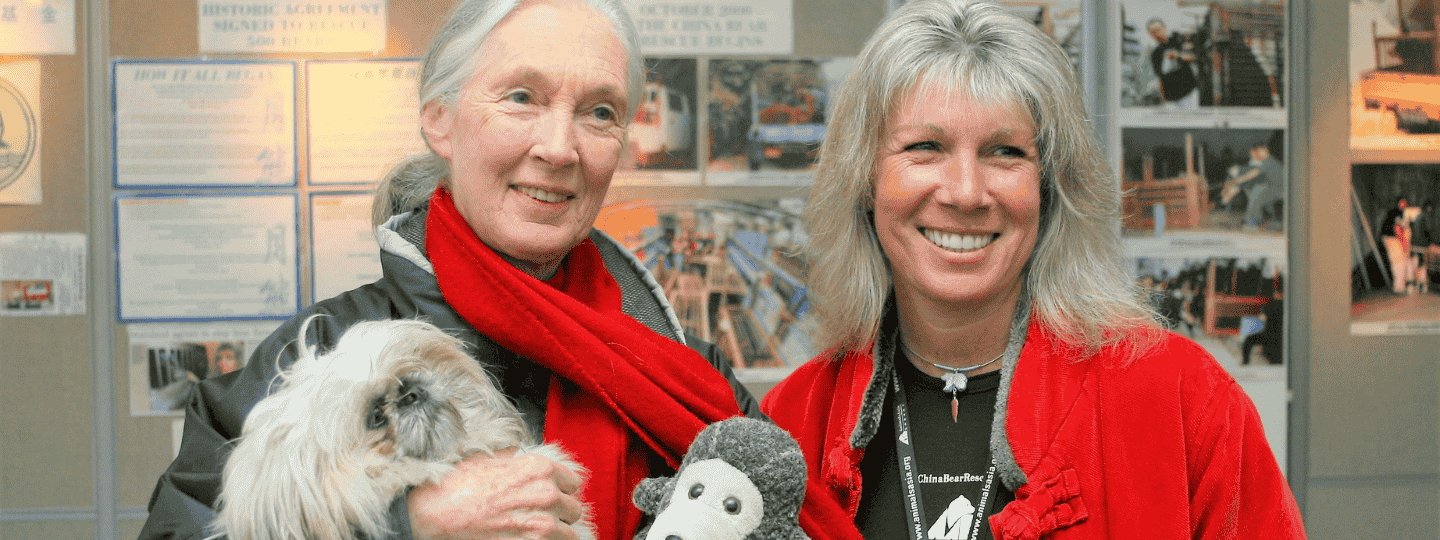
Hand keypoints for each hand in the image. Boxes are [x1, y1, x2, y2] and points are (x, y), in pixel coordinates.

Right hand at [408, 448, 585, 539]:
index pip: (573, 483)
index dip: (560, 491)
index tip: (549, 497)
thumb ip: (521, 462)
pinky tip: (526, 538)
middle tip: (537, 516)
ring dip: (554, 534)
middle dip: (559, 514)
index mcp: (540, 468)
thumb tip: (529, 463)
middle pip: (573, 509)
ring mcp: (541, 524)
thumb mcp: (494, 459)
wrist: (437, 512)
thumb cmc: (460, 484)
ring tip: (531, 531)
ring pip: (569, 534)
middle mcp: (546, 494)